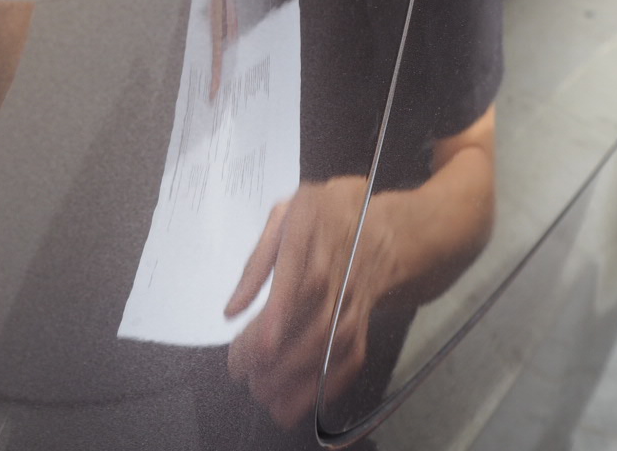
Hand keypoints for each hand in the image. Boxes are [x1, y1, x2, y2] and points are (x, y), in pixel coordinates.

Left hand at [225, 176, 396, 429]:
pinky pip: (352, 357)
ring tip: (265, 395)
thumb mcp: (285, 215)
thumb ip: (257, 261)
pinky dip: (327, 383)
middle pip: (315, 322)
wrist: (385, 226)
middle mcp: (339, 270)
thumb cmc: (321, 216)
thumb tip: (231, 311)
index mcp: (313, 234)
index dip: (281, 315)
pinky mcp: (364, 320)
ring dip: (300, 377)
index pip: (299, 278)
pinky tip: (300, 400)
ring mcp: (356, 298)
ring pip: (333, 346)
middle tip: (244, 375)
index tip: (259, 348)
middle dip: (280, 357)